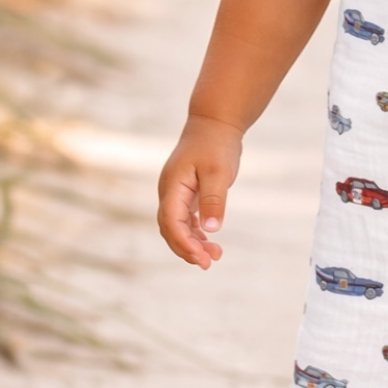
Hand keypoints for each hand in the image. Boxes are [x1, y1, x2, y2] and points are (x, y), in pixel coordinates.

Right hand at [157, 115, 243, 268]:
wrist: (214, 123)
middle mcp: (169, 192)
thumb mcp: (218, 172)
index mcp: (172, 187)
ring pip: (178, 226)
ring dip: (193, 243)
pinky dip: (196, 232)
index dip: (184, 243)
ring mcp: (176, 193)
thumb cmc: (216, 145)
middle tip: (209, 263)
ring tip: (215, 255)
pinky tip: (210, 241)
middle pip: (170, 229)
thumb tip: (212, 230)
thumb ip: (214, 200)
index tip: (202, 258)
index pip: (171, 222)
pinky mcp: (186, 193)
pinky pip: (186, 219)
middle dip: (187, 249)